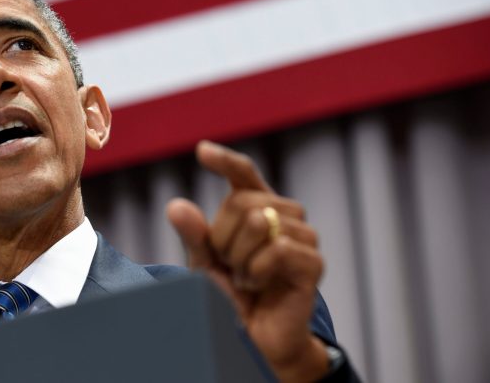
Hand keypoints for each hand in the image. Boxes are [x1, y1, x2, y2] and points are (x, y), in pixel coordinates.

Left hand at [167, 141, 329, 381]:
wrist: (252, 338)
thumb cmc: (229, 297)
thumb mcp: (203, 264)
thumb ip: (194, 235)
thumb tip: (176, 205)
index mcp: (256, 209)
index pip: (243, 174)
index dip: (225, 161)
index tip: (201, 151)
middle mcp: (282, 216)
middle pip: (241, 201)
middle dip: (223, 238)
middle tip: (229, 266)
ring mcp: (302, 237)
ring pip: (260, 221)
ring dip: (240, 257)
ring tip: (245, 277)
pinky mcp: (313, 262)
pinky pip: (279, 248)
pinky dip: (258, 270)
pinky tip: (257, 285)